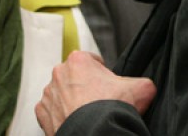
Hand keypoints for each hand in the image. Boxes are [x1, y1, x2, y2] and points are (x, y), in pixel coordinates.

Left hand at [36, 50, 156, 134]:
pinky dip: (62, 116)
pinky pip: (52, 111)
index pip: (92, 61)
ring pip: (62, 94)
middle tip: (99, 102)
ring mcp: (49, 94)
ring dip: (72, 101)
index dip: (103, 74)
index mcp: (78, 60)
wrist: (95, 135)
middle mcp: (59, 73)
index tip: (108, 86)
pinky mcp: (42, 113)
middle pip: (76, 76)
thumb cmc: (112, 109)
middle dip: (86, 87)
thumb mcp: (140, 88)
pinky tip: (77, 122)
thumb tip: (146, 86)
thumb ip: (142, 81)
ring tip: (87, 114)